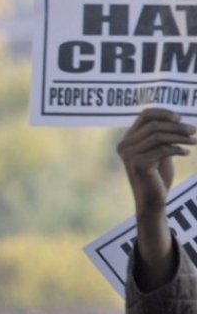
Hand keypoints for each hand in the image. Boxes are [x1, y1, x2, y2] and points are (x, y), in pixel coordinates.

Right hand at [117, 109, 195, 288]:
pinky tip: (186, 153)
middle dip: (178, 127)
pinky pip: (163, 149)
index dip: (164, 113)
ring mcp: (129, 156)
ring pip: (159, 136)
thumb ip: (160, 135)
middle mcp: (124, 146)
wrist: (153, 201)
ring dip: (181, 137)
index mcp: (127, 140)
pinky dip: (178, 149)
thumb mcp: (158, 150)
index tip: (180, 118)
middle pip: (155, 125)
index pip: (144, 115)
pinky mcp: (139, 165)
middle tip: (194, 130)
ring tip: (194, 141)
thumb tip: (174, 116)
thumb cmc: (157, 175)